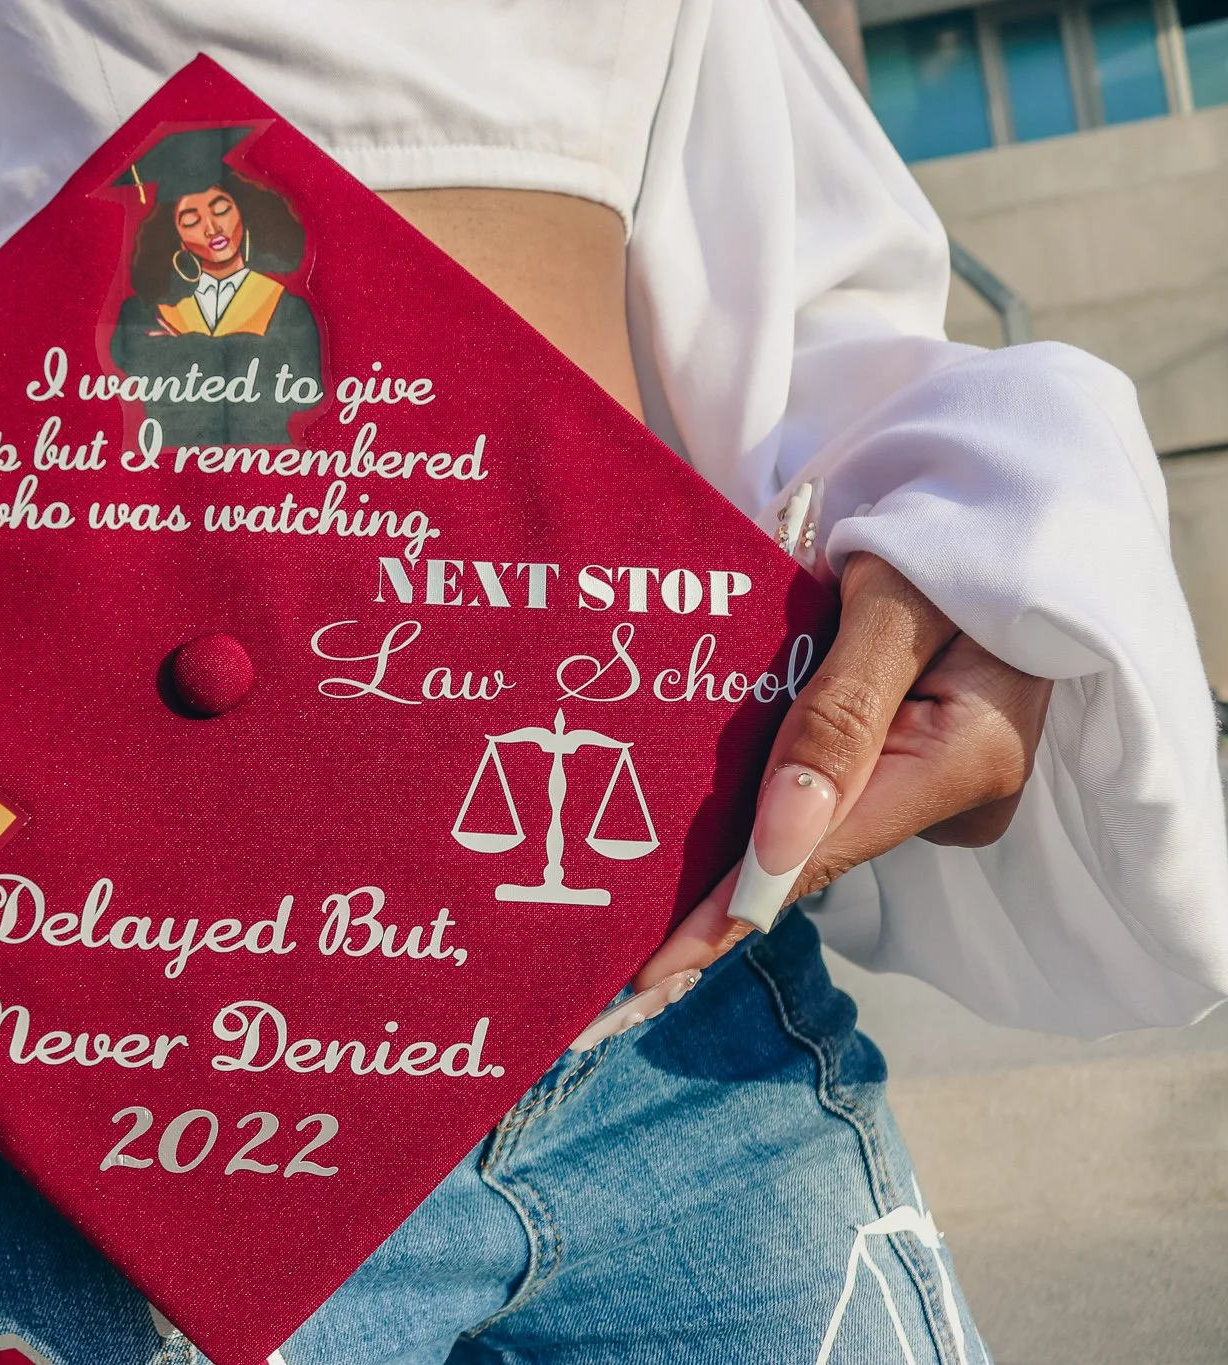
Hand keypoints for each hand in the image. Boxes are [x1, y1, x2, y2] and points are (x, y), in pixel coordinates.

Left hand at [572, 553, 1052, 1048]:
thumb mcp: (894, 603)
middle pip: (809, 851)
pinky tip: (700, 834)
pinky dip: (769, 802)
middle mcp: (958, 793)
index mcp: (964, 760)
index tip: (651, 977)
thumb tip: (778, 837)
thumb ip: (838, 716)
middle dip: (714, 894)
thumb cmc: (953, 531)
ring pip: (813, 821)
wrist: (1018, 504)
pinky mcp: (921, 758)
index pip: (817, 857)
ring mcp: (941, 780)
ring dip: (734, 844)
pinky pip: (829, 789)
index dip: (726, 919)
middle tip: (619, 958)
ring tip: (644, 900)